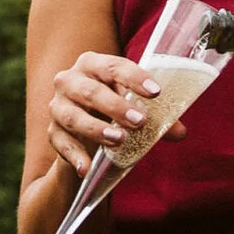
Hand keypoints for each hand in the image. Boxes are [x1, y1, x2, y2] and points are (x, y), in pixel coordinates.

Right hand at [45, 50, 172, 177]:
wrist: (83, 133)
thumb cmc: (113, 110)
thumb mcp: (134, 108)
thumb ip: (157, 119)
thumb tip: (180, 132)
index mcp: (93, 65)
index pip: (113, 66)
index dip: (134, 78)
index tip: (156, 92)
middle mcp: (70, 80)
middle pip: (90, 90)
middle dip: (115, 106)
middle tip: (140, 120)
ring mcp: (58, 106)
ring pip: (73, 116)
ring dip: (96, 128)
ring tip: (119, 140)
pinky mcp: (52, 132)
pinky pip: (61, 143)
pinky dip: (74, 155)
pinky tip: (86, 168)